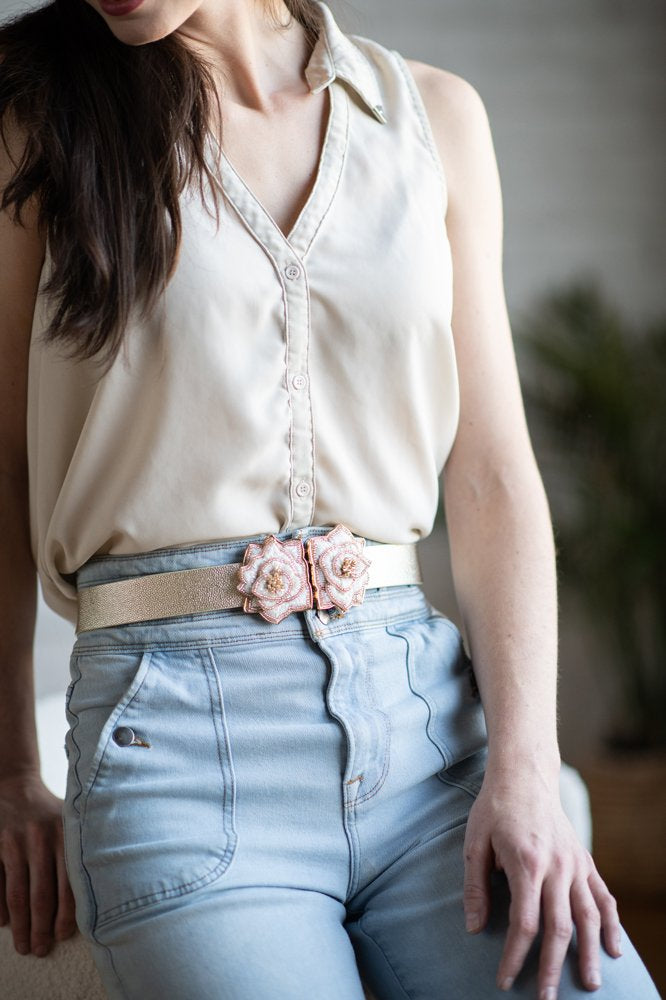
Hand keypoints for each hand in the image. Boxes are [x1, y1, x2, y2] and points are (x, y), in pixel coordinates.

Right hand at [0, 771, 76, 955]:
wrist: (15, 785)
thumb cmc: (50, 812)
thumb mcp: (71, 821)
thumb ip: (80, 851)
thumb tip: (98, 895)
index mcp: (65, 835)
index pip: (68, 882)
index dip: (66, 913)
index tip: (63, 936)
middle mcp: (40, 838)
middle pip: (41, 894)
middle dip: (41, 927)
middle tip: (41, 950)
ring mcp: (14, 842)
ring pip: (17, 894)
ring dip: (21, 925)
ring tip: (24, 946)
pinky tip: (4, 924)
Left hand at [462, 768, 621, 998]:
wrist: (524, 774)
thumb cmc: (494, 808)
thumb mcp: (474, 842)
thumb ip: (475, 887)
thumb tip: (474, 929)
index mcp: (526, 862)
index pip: (525, 922)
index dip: (515, 956)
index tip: (505, 980)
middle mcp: (556, 866)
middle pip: (560, 927)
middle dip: (553, 967)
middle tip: (546, 999)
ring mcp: (575, 863)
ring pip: (588, 916)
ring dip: (589, 953)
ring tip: (590, 985)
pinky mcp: (584, 860)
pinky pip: (603, 896)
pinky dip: (611, 923)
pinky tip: (614, 949)